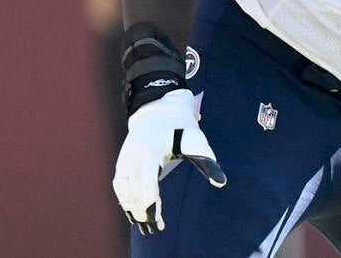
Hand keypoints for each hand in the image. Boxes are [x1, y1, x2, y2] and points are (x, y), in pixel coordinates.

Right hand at [113, 89, 226, 234]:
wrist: (158, 111)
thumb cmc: (182, 128)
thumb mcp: (197, 142)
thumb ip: (207, 163)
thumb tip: (221, 183)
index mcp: (151, 151)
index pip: (147, 181)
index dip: (151, 202)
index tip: (157, 219)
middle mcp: (134, 157)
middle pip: (134, 190)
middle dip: (144, 211)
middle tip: (155, 228)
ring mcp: (125, 160)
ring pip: (125, 191)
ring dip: (134, 209)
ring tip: (146, 226)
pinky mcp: (122, 162)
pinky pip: (119, 186)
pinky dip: (125, 200)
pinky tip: (134, 214)